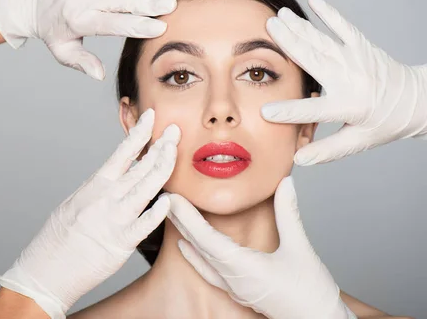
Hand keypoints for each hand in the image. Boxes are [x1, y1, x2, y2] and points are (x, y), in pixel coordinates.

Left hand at [0, 0, 176, 79]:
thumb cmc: (51, 27)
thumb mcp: (63, 50)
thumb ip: (82, 62)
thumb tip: (99, 75)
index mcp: (82, 22)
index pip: (114, 25)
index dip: (137, 26)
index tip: (159, 28)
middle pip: (119, 2)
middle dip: (145, 3)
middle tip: (168, 5)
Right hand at [0, 108, 179, 318]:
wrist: (45, 271)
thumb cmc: (58, 238)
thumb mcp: (76, 202)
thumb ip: (100, 189)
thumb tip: (119, 176)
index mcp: (94, 186)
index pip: (122, 152)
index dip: (139, 132)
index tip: (151, 116)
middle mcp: (106, 198)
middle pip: (141, 166)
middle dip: (161, 146)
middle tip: (176, 130)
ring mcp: (115, 220)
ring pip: (147, 188)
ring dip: (164, 167)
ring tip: (175, 152)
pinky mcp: (121, 243)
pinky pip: (146, 224)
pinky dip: (159, 210)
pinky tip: (171, 199)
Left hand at [167, 177, 355, 318]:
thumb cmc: (311, 293)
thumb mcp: (300, 248)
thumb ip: (289, 214)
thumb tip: (284, 182)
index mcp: (244, 269)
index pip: (206, 238)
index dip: (188, 217)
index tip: (174, 198)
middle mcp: (233, 279)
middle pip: (198, 246)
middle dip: (181, 221)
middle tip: (166, 198)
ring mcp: (235, 287)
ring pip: (202, 258)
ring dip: (186, 235)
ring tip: (173, 215)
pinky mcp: (240, 290)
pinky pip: (208, 272)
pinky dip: (194, 256)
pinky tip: (185, 247)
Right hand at [261, 0, 426, 164]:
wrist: (417, 100)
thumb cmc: (385, 123)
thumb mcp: (358, 141)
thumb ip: (327, 151)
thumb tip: (299, 160)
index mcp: (350, 105)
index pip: (314, 111)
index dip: (289, 112)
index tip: (265, 111)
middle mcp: (351, 79)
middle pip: (314, 61)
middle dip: (289, 44)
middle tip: (268, 30)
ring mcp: (356, 59)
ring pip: (322, 41)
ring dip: (299, 27)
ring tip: (277, 16)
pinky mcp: (361, 46)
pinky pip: (343, 26)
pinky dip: (328, 12)